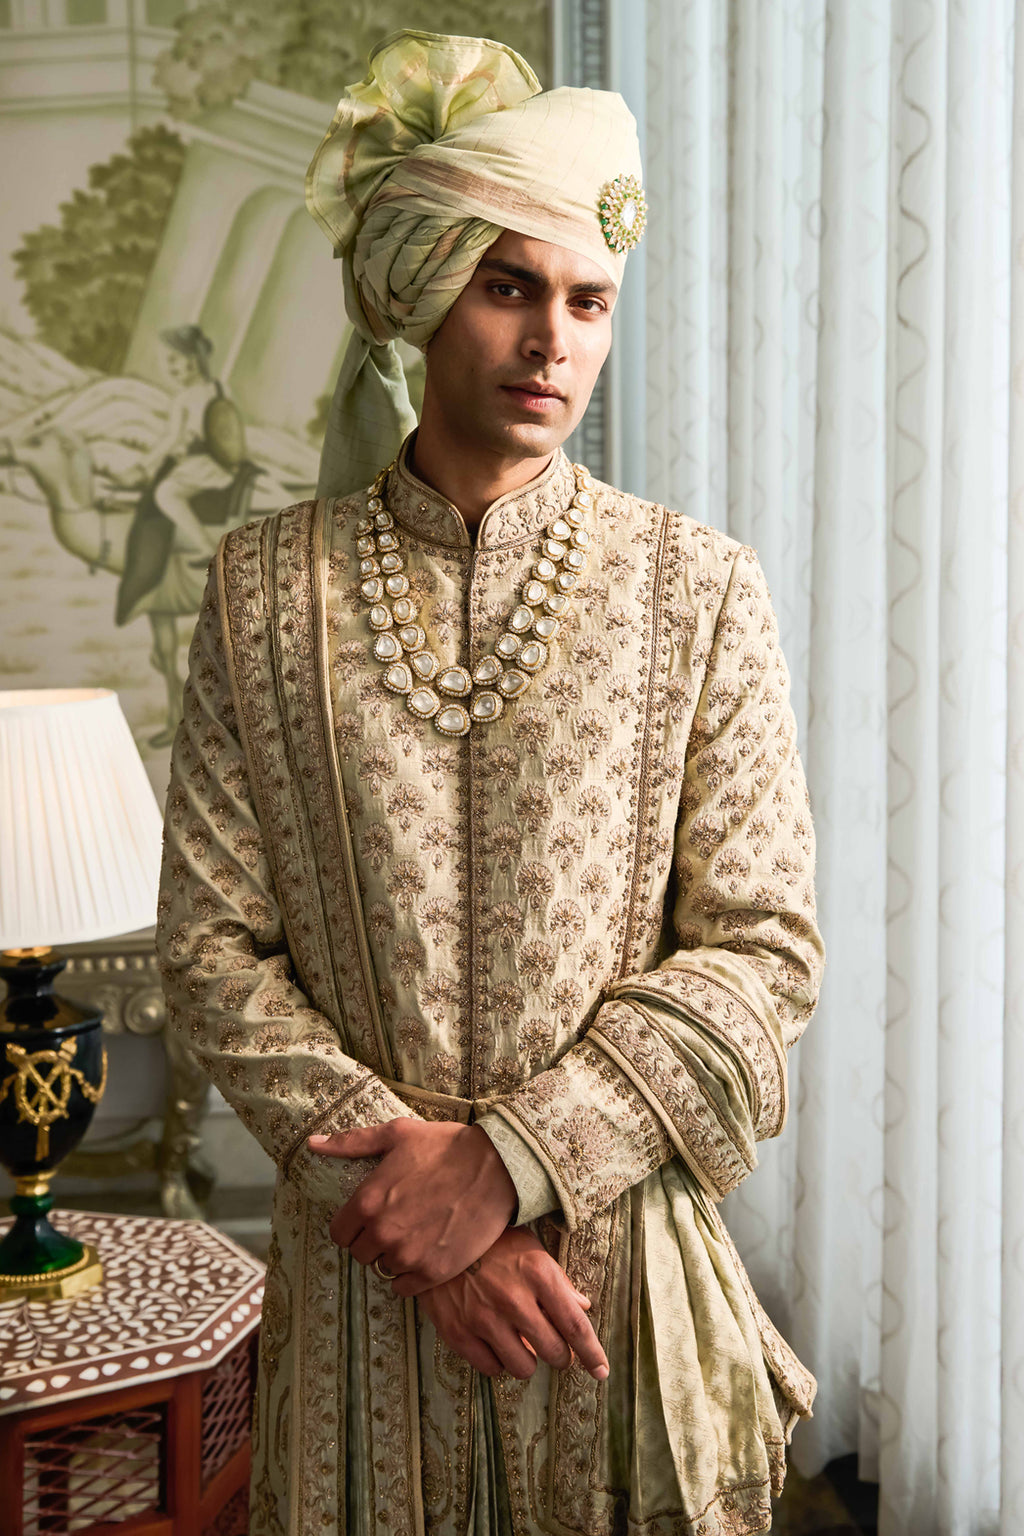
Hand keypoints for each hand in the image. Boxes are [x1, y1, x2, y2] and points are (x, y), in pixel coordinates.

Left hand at [309, 1119, 518, 1293]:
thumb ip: (351, 1143)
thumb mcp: (396, 1134)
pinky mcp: (434, 1272)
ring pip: (383, 1270)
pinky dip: (411, 1275)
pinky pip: (405, 1288)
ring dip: (394, 1256)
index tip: (371, 1217)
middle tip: (397, 1223)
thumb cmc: (446, 1146)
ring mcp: (408, 1256)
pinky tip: (426, 1253)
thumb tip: (313, 1143)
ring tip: (415, 1235)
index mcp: (367, 1201)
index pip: (339, 1233)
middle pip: (360, 1254)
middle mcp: (382, 1233)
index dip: (353, 1225)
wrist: (497, 1166)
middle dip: (373, 1240)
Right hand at [416, 1227, 608, 1380]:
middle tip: (554, 1348)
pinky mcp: (459, 1332)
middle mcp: (514, 1299)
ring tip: (521, 1343)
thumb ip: (558, 1281)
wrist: (438, 1237)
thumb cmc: (491, 1241)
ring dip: (528, 1360)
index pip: (574, 1325)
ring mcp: (485, 1318)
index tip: (601, 1371)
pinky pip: (491, 1368)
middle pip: (553, 1352)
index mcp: (538, 1274)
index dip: (592, 1353)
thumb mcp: (530, 1249)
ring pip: (523, 1367)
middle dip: (560, 1356)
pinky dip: (498, 1361)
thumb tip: (582, 1307)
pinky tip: (495, 1343)